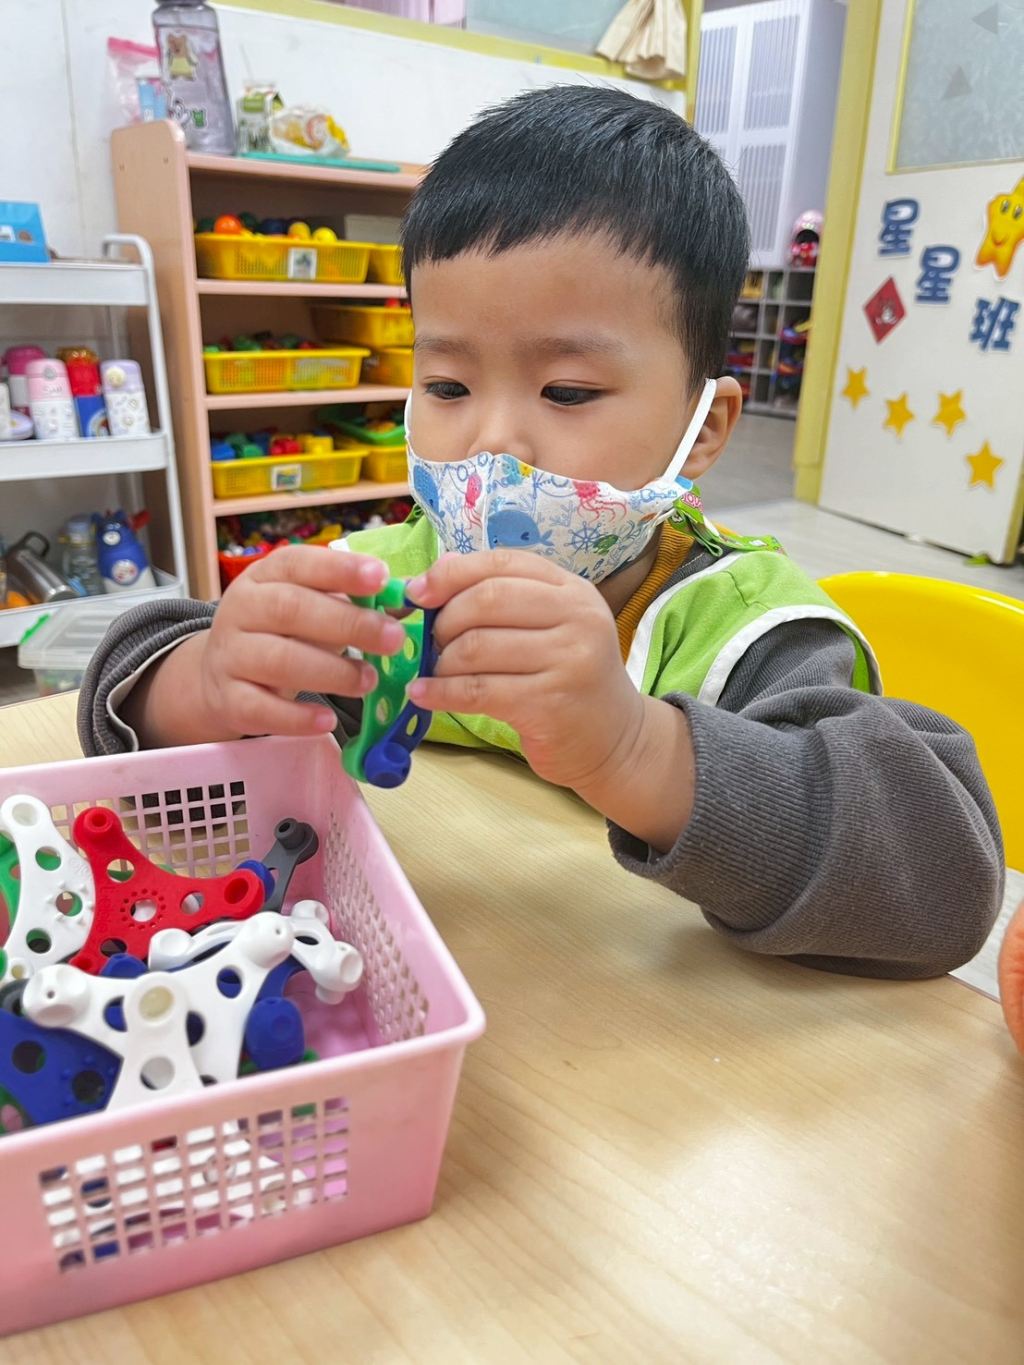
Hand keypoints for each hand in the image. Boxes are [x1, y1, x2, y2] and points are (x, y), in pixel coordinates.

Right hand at [128, 547, 406, 746]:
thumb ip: (351, 602)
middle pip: (291, 610)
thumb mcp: (309, 607)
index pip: (298, 563)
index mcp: (264, 577)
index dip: (340, 569)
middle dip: (347, 623)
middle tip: (392, 639)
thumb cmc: (281, 634)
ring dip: (331, 671)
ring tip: (370, 681)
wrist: (219, 675)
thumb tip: (406, 602)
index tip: (381, 577)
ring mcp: (231, 656)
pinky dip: (297, 718)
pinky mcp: (229, 700)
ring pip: (278, 660)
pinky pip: (262, 709)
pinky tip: (327, 721)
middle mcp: (242, 610)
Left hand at [405, 550, 644, 790]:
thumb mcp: (551, 627)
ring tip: (433, 673)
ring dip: (441, 661)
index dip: (451, 574)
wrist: (615, 740)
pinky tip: (423, 695)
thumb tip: (440, 569)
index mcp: (572, 590)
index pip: (502, 564)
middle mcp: (577, 618)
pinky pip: (477, 690)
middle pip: (487, 600)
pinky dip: (441, 692)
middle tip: (430, 642)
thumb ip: (503, 595)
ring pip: (477, 647)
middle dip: (444, 620)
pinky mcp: (550, 703)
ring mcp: (568, 660)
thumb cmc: (570, 680)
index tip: (418, 593)